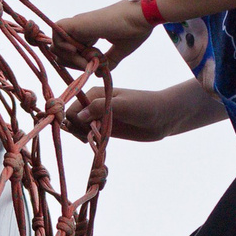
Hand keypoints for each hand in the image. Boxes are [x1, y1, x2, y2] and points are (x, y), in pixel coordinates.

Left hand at [52, 0, 154, 67]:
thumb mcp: (119, 51)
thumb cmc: (134, 30)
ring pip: (57, 46)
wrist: (141, 17)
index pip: (72, 52)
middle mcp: (81, 28)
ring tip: (89, 60)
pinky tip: (81, 53)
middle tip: (89, 66)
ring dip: (70, 59)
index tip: (94, 68)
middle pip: (61, 51)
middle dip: (72, 63)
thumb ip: (108, 62)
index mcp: (89, 32)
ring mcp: (77, 25)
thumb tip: (99, 74)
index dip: (78, 64)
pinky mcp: (75, 23)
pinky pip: (57, 39)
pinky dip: (65, 50)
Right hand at [63, 83, 186, 141]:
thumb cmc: (145, 106)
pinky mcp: (105, 129)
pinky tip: (96, 142)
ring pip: (77, 128)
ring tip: (94, 139)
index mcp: (94, 93)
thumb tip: (78, 116)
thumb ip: (100, 108)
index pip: (72, 107)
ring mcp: (99, 117)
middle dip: (77, 129)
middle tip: (90, 135)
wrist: (163, 117)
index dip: (74, 119)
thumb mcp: (123, 105)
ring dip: (81, 135)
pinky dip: (88, 140)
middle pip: (71, 119)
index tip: (86, 127)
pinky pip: (88, 135)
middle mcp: (93, 104)